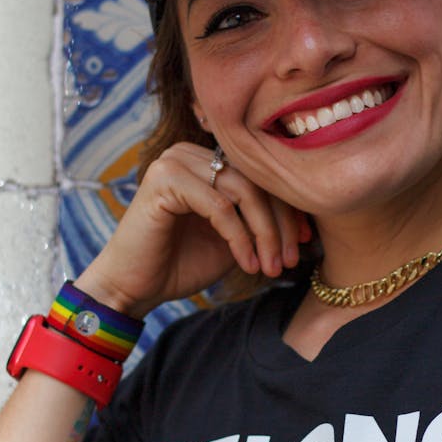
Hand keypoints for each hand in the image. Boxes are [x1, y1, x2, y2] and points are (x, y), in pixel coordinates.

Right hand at [76, 142, 309, 316]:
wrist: (133, 288)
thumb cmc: (181, 264)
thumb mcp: (233, 240)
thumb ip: (259, 222)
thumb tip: (307, 220)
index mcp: (206, 161)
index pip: (260, 175)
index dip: (288, 208)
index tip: (304, 242)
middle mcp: (190, 153)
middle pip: (256, 180)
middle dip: (280, 224)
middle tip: (291, 260)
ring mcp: (175, 162)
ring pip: (243, 191)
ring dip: (264, 233)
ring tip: (271, 267)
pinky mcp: (164, 180)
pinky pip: (220, 205)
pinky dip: (239, 237)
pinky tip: (247, 264)